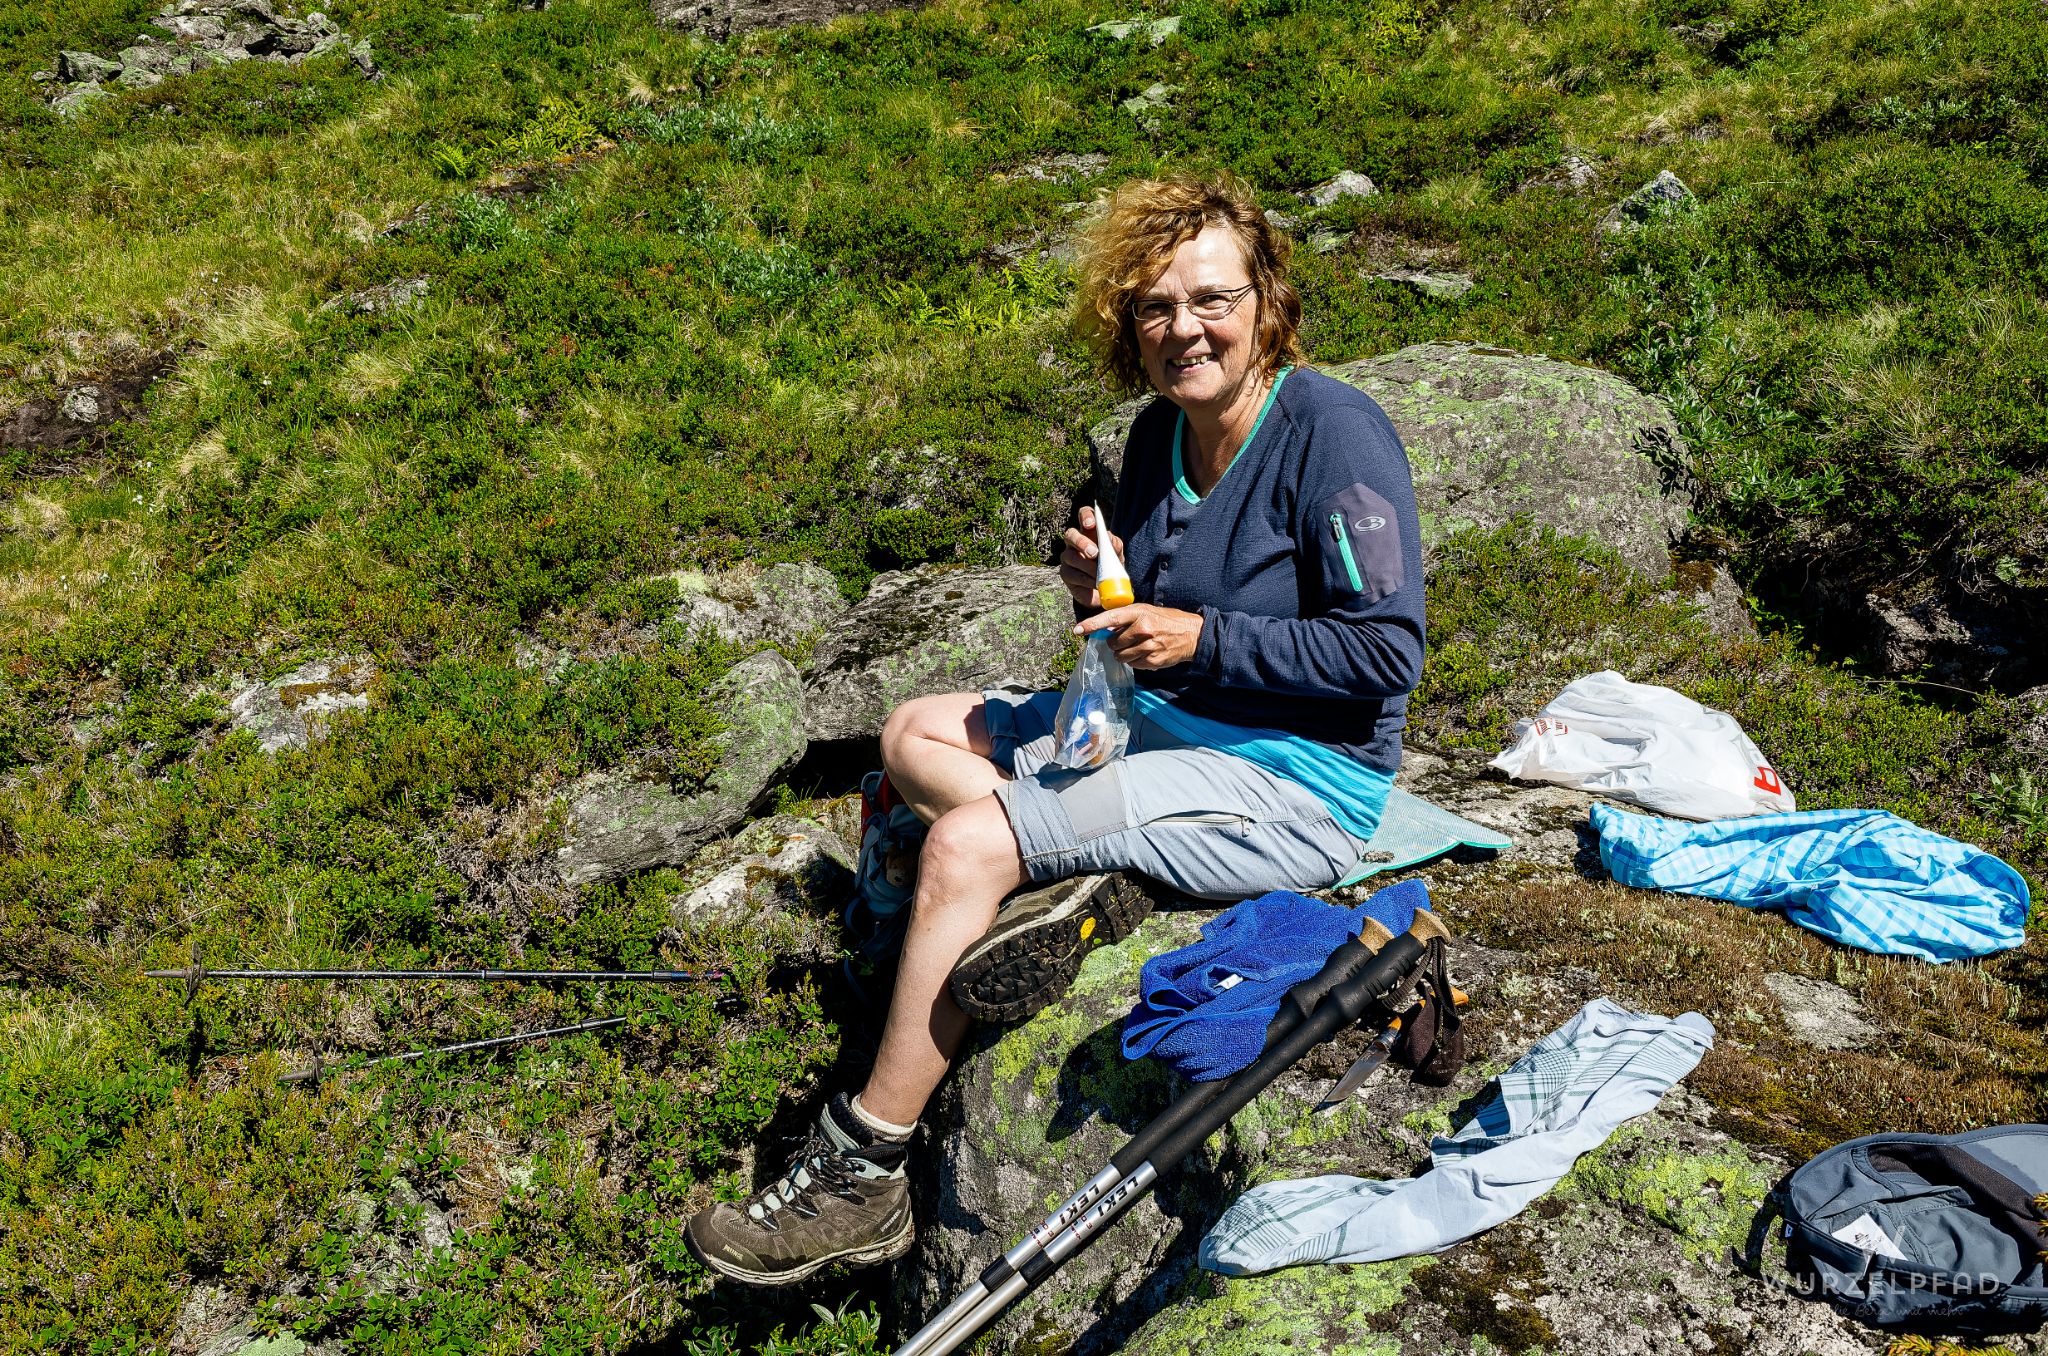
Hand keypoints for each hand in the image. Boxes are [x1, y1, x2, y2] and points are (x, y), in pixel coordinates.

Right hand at [1059, 504, 1125, 609]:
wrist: (1106, 589)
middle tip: (1094, 553)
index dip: (1085, 516)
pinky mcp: (1065, 573)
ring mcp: (1068, 557)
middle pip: (1070, 534)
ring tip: (1099, 575)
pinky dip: (1086, 580)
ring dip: (1088, 566)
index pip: (1084, 515)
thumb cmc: (1111, 567)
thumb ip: (1114, 544)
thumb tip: (1107, 538)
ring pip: (1071, 556)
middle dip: (1081, 542)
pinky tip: (1095, 583)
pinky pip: (1073, 574)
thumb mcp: (1117, 554)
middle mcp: (1075, 542)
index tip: (1091, 524)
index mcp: (1089, 532)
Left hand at [1075, 604, 1202, 669]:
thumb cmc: (1166, 620)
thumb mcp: (1146, 611)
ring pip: (1121, 657)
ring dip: (1124, 654)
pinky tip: (1146, 653)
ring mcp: (1148, 646)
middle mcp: (1142, 629)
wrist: (1192, 634)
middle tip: (1127, 639)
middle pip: (1113, 643)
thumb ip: (1126, 618)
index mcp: (1139, 613)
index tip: (1077, 630)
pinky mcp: (1152, 660)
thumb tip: (1106, 628)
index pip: (1109, 618)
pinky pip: (1133, 664)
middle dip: (1115, 643)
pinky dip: (1135, 660)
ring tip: (1137, 646)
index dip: (1091, 625)